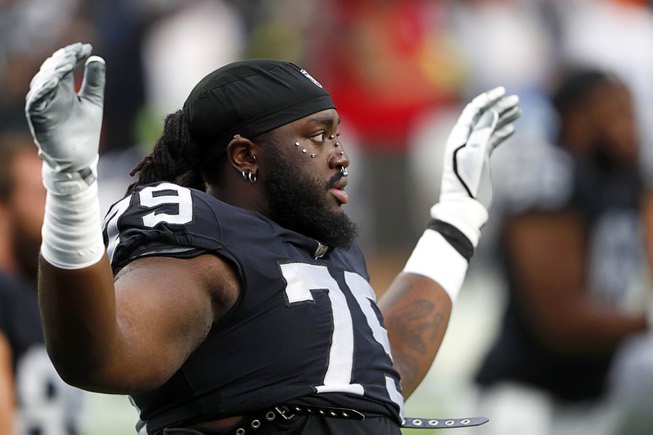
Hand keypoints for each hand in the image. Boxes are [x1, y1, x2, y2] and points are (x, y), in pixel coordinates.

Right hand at [25, 42, 105, 173]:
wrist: (79, 159)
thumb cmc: (84, 132)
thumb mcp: (93, 102)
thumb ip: (94, 82)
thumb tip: (97, 58)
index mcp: (63, 89)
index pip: (64, 65)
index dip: (73, 54)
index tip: (87, 47)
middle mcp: (50, 94)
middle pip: (52, 69)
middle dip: (64, 58)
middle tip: (78, 51)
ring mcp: (42, 105)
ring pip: (42, 81)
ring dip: (54, 70)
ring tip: (68, 62)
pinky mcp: (37, 118)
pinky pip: (35, 100)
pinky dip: (43, 89)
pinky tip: (54, 80)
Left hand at [431, 86, 520, 245]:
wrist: (464, 206)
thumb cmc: (466, 182)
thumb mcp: (475, 155)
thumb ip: (483, 132)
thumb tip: (492, 112)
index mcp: (459, 137)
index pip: (473, 111)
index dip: (487, 99)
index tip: (503, 92)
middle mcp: (464, 141)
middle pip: (483, 118)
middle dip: (498, 107)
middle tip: (516, 100)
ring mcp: (472, 151)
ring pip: (489, 128)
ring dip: (502, 118)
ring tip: (519, 111)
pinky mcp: (480, 161)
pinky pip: (491, 141)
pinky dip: (501, 133)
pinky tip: (513, 129)